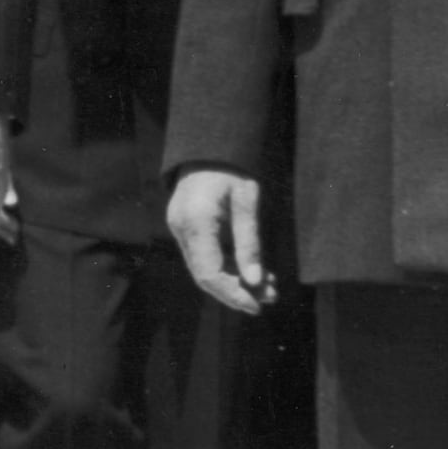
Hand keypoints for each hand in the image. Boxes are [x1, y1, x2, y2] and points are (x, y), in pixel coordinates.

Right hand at [168, 169, 272, 316]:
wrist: (210, 142)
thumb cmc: (233, 167)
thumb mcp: (247, 202)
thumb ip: (249, 243)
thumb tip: (255, 281)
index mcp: (195, 223)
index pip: (209, 273)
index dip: (232, 294)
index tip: (257, 305)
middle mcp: (181, 229)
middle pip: (205, 276)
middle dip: (236, 291)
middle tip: (267, 299)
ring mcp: (180, 228)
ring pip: (205, 268)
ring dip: (235, 281)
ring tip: (267, 287)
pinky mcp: (185, 227)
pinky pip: (205, 255)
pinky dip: (228, 266)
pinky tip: (253, 271)